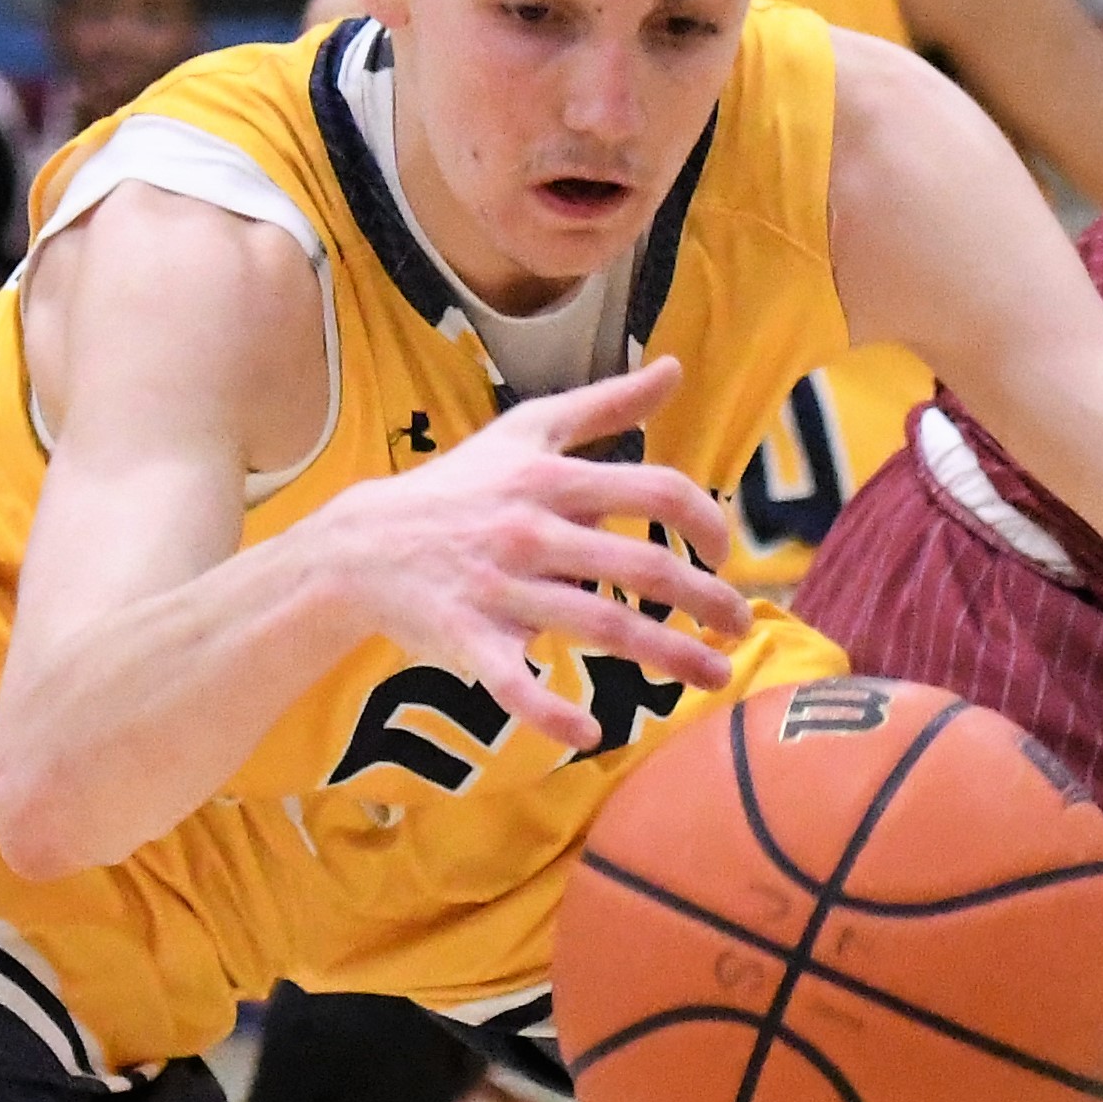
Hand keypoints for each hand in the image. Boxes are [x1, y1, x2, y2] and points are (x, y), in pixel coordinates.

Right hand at [309, 357, 752, 753]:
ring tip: (715, 677)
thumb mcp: (526, 429)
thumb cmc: (458, 485)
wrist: (360, 543)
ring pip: (600, 626)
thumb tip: (675, 367)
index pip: (656, 491)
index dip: (706, 522)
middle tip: (742, 626)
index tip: (725, 554)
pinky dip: (549, 711)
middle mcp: (533, 530)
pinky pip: (514, 681)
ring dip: (668, 657)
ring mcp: (500, 588)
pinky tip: (591, 734)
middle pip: (642, 566)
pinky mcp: (469, 639)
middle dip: (706, 599)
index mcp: (553, 479)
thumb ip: (606, 403)